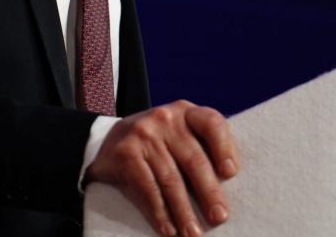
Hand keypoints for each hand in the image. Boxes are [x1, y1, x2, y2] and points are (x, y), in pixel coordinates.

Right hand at [85, 99, 238, 236]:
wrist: (104, 140)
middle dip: (209, 192)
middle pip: (193, 159)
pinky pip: (147, 188)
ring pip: (171, 179)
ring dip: (184, 211)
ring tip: (193, 233)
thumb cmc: (154, 142)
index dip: (224, 148)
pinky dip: (159, 212)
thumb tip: (226, 185)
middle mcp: (166, 119)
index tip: (230, 173)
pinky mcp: (126, 154)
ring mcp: (144, 135)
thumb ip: (200, 146)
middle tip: (219, 217)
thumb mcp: (177, 132)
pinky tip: (168, 229)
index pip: (212, 123)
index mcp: (185, 111)